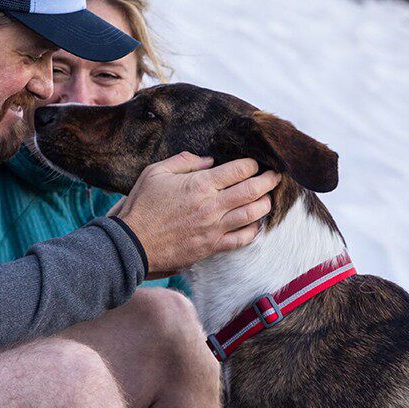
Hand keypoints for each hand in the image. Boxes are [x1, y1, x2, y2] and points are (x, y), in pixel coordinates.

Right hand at [116, 152, 280, 276]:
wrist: (133, 243)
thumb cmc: (142, 206)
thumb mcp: (155, 172)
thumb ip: (184, 161)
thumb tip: (209, 161)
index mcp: (200, 184)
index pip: (239, 170)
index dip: (252, 164)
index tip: (255, 162)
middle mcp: (212, 206)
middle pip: (253, 190)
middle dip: (269, 180)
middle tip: (275, 176)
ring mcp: (215, 228)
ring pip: (253, 214)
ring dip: (266, 204)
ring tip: (268, 197)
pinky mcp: (212, 247)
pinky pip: (242, 239)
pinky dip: (254, 230)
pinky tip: (255, 224)